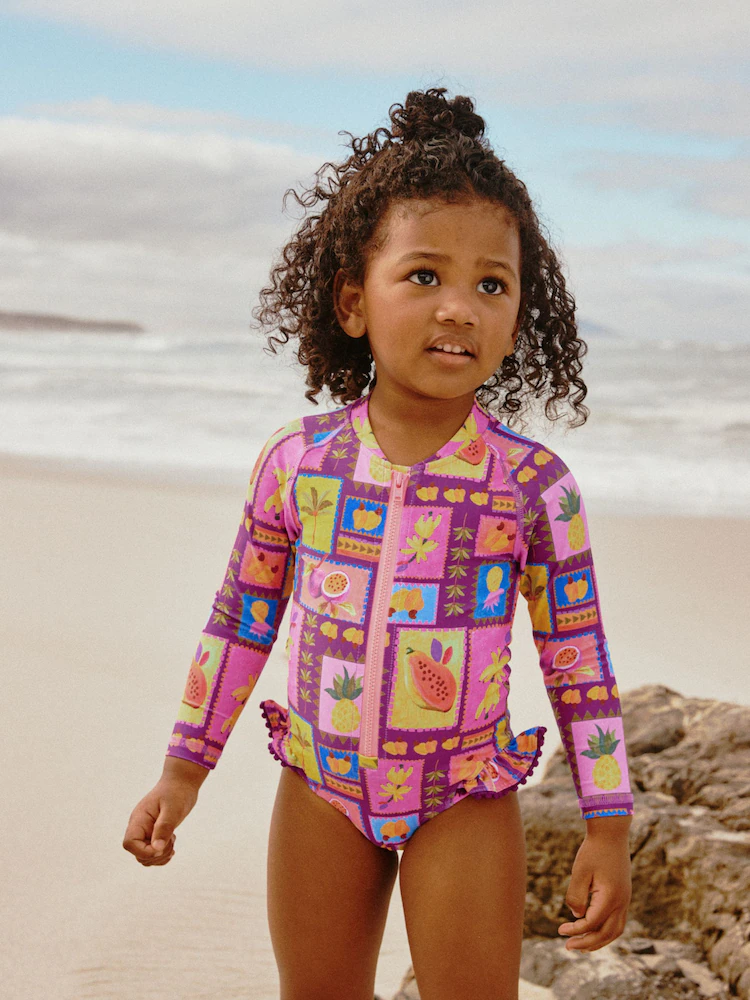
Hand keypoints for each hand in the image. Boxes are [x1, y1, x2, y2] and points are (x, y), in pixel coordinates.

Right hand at [122, 761, 205, 866]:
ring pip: (145, 856)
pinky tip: (171, 844)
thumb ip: (164, 828)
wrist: (181, 782)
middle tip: (171, 840)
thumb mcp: (173, 809)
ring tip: (172, 840)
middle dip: (156, 854)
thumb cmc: (177, 792)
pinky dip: (162, 854)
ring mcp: (146, 831)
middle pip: (138, 854)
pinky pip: (152, 853)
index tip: (161, 846)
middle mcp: (139, 827)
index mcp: (139, 819)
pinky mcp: (154, 834)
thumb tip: (156, 849)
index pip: (129, 843)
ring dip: (160, 855)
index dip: (143, 851)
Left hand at [557, 829, 631, 950]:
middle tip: (568, 947)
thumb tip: (577, 917)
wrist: (611, 833)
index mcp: (611, 897)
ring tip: (582, 945)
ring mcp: (625, 899)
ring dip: (599, 940)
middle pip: (606, 934)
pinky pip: (618, 921)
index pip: (592, 923)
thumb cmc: (593, 850)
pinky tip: (593, 930)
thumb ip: (577, 896)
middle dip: (587, 943)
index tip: (560, 930)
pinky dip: (606, 931)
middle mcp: (622, 902)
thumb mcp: (580, 872)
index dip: (575, 930)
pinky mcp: (624, 895)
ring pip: (615, 931)